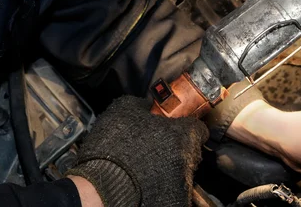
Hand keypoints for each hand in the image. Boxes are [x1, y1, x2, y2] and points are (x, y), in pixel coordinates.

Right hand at [67, 96, 207, 206]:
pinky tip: (148, 181)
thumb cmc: (112, 148)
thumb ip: (143, 104)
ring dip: (171, 167)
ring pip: (184, 171)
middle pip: (192, 151)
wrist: (100, 186)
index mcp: (182, 135)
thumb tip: (148, 105)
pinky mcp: (175, 199)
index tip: (176, 128)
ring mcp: (182, 183)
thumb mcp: (124, 110)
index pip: (199, 129)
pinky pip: (176, 190)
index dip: (187, 127)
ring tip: (149, 166)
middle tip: (158, 147)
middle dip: (178, 148)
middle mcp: (187, 160)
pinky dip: (165, 185)